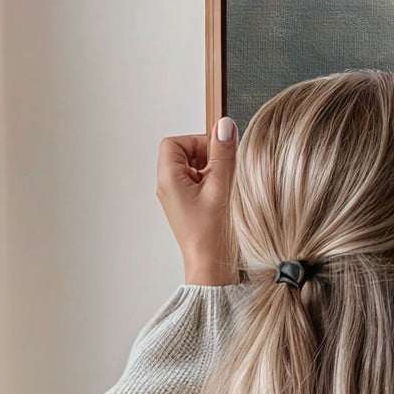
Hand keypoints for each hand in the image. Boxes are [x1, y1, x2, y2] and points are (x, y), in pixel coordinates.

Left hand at [157, 118, 237, 285]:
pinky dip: (213, 185)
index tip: (217, 154)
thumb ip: (223, 154)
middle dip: (207, 157)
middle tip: (224, 173)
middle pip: (184, 154)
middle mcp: (169, 187)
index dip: (197, 142)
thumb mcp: (221, 188)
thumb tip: (224, 126)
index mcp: (169, 179)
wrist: (212, 268)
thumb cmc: (212, 235)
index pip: (175, 143)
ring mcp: (178, 198)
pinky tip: (224, 199)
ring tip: (224, 190)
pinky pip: (199, 185)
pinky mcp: (189, 207)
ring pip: (194, 169)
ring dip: (213, 172)